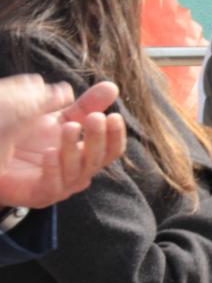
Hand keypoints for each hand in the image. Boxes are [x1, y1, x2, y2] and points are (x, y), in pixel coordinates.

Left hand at [0, 80, 126, 207]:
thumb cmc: (24, 136)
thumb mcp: (58, 116)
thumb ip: (85, 104)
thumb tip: (112, 87)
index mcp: (85, 153)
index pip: (111, 149)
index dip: (115, 134)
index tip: (113, 116)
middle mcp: (77, 171)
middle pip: (99, 160)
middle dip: (98, 138)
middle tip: (94, 118)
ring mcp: (60, 185)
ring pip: (78, 172)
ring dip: (74, 149)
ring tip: (69, 127)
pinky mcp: (39, 195)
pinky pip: (53, 186)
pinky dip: (54, 169)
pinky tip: (49, 152)